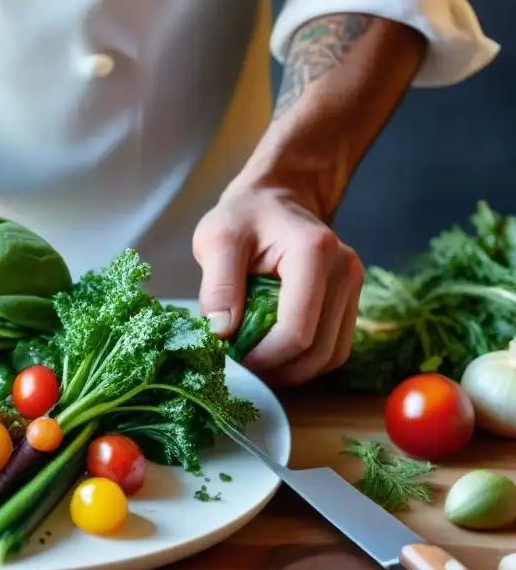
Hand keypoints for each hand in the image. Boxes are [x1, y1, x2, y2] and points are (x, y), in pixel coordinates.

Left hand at [192, 187, 364, 385]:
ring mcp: (352, 286)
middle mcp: (344, 270)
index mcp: (313, 252)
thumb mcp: (217, 240)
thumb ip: (218, 285)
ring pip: (331, 356)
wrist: (274, 198)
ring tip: (256, 364)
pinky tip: (275, 354)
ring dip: (292, 371)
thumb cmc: (244, 217)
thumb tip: (222, 333)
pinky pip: (334, 348)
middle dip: (276, 369)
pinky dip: (306, 362)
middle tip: (239, 369)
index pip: (296, 330)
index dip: (263, 358)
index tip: (231, 361)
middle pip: (318, 350)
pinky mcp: (350, 300)